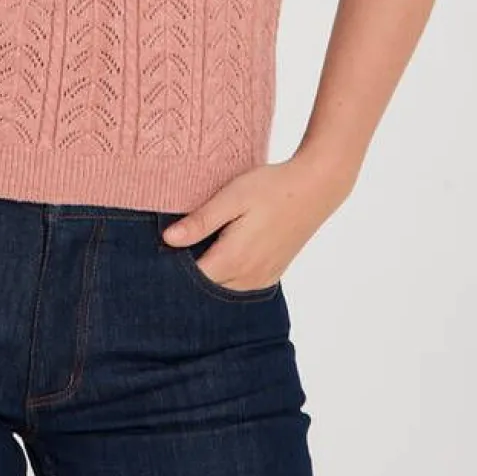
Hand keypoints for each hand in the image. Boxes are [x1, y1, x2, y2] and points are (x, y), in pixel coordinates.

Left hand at [161, 153, 354, 291]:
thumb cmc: (271, 188)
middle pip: (207, 286)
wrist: (315, 188)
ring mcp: (263, 277)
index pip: (192, 278)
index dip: (173, 266)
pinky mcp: (273, 273)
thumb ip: (200, 222)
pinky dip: (228, 275)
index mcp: (234, 259)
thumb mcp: (231, 197)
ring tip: (197, 247)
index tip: (160, 250)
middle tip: (175, 248)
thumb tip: (167, 240)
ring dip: (209, 274)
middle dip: (189, 272)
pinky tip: (223, 252)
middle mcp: (248, 276)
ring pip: (224, 287)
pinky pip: (241, 284)